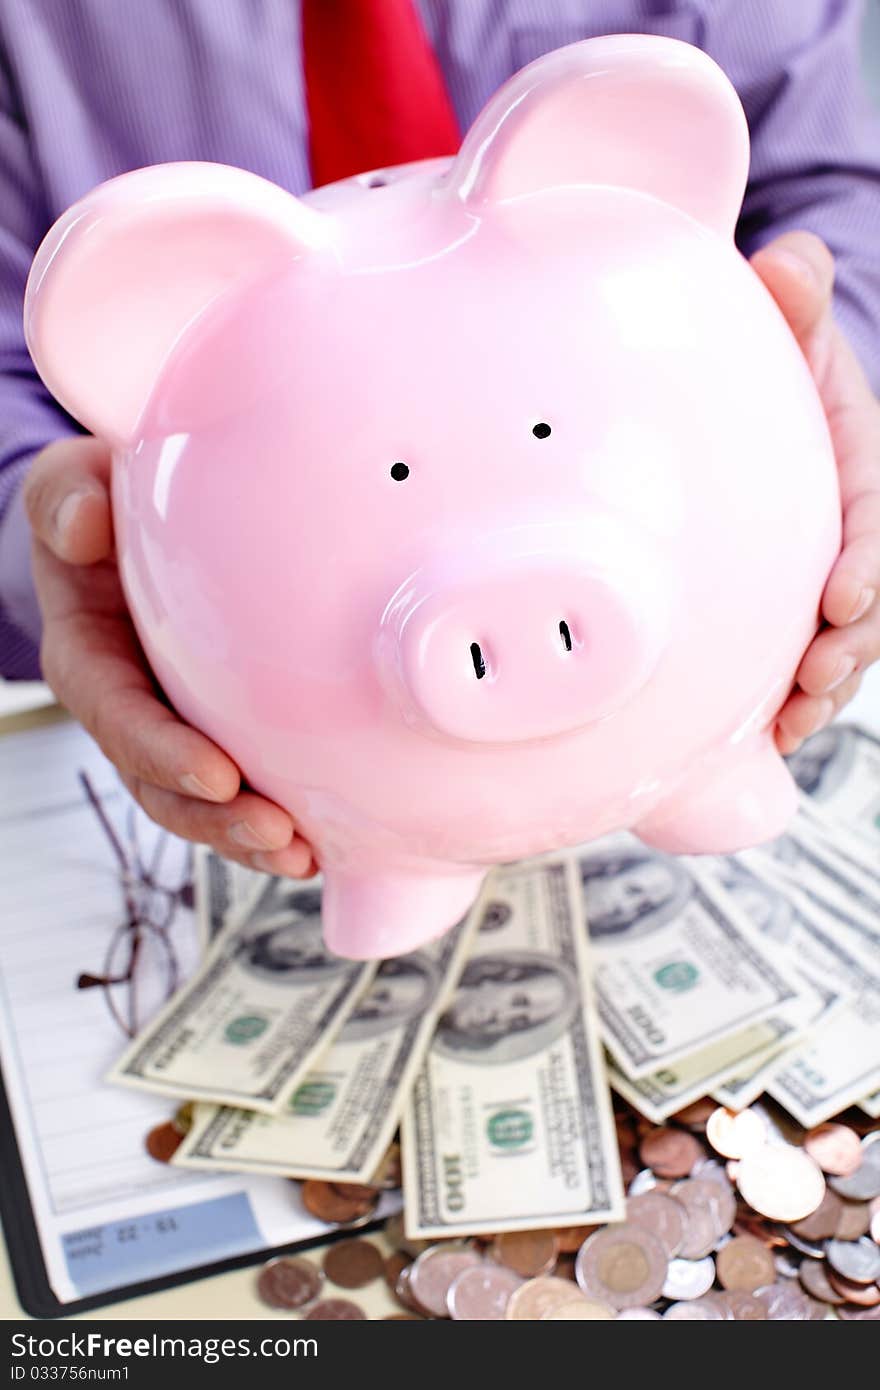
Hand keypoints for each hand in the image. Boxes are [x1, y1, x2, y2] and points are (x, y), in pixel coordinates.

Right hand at [24, 436, 314, 875]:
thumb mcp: (69, 487)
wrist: (125, 528)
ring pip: (204, 802)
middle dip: (216, 820)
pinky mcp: (219, 729)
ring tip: (303, 854)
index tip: (218, 777)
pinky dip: (279, 815)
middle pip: (162, 785)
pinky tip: (327, 842)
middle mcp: (129, 707)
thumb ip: (64, 499)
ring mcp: (173, 725)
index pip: (119, 717)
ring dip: (250, 836)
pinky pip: (245, 784)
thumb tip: (83, 527)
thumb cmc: (98, 506)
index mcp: (90, 658)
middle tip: (277, 834)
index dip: (162, 754)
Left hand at [750, 232, 879, 754]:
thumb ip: (793, 299)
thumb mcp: (791, 325)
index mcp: (864, 461)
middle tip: (815, 677)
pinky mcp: (803, 603)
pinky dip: (795, 698)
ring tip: (790, 724)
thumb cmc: (780, 365)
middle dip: (851, 646)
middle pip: (875, 595)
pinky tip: (769, 736)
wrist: (767, 402)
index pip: (877, 515)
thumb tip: (786, 262)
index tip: (841, 600)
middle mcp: (860, 525)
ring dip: (825, 687)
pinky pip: (810, 656)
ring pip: (849, 640)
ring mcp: (836, 568)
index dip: (869, 560)